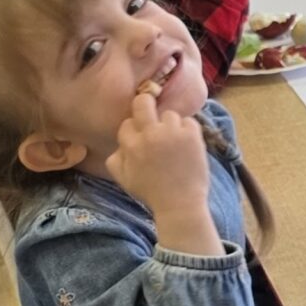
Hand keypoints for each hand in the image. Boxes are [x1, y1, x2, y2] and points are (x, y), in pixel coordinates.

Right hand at [108, 90, 210, 221]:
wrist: (180, 204)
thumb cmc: (151, 193)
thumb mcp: (124, 179)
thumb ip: (114, 159)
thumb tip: (119, 145)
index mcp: (131, 145)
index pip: (127, 123)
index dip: (134, 129)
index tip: (141, 136)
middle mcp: (150, 135)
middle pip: (144, 102)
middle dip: (146, 104)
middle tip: (152, 113)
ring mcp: (172, 133)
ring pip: (169, 114)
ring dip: (170, 125)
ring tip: (174, 141)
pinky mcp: (192, 135)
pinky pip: (188, 121)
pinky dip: (188, 130)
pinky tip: (187, 144)